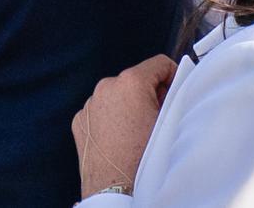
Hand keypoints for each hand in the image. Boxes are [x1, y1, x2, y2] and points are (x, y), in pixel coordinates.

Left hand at [72, 55, 177, 199]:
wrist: (115, 190)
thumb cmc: (144, 158)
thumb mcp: (168, 121)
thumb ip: (172, 96)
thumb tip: (173, 86)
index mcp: (132, 81)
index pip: (159, 63)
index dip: (172, 77)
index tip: (173, 92)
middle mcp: (107, 86)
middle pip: (136, 80)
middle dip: (148, 94)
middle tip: (155, 118)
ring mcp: (90, 102)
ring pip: (116, 95)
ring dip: (127, 105)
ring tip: (135, 132)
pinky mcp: (80, 119)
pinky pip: (99, 111)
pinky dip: (109, 119)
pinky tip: (117, 139)